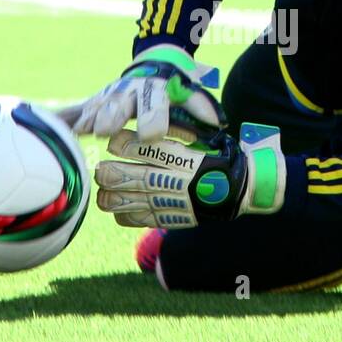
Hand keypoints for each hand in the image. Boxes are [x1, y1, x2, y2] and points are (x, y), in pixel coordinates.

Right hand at [55, 45, 224, 141]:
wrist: (154, 63)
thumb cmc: (173, 87)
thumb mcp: (189, 91)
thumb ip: (201, 106)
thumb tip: (218, 123)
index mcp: (153, 92)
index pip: (154, 107)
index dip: (153, 120)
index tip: (149, 134)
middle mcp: (128, 92)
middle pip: (118, 105)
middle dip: (111, 116)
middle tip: (103, 130)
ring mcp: (108, 96)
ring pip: (95, 107)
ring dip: (85, 120)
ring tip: (75, 134)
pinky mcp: (94, 101)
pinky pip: (74, 110)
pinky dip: (60, 119)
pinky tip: (43, 127)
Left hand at [94, 119, 285, 227]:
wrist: (238, 189)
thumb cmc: (217, 156)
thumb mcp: (199, 135)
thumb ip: (174, 129)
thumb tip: (145, 123)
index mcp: (174, 154)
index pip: (132, 146)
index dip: (118, 143)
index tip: (114, 142)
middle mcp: (167, 178)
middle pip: (118, 175)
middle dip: (105, 171)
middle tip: (103, 168)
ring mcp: (165, 201)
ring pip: (119, 200)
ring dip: (108, 194)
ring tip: (107, 189)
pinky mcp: (165, 219)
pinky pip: (132, 218)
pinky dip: (121, 212)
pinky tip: (123, 205)